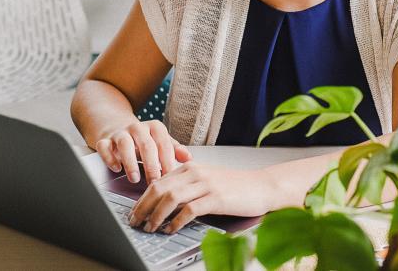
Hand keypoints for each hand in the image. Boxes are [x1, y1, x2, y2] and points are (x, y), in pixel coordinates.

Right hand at [95, 120, 191, 183]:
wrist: (119, 129)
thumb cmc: (145, 140)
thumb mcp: (161, 142)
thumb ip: (175, 150)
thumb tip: (189, 158)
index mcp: (155, 127)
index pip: (164, 143)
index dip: (167, 160)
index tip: (170, 176)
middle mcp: (138, 127)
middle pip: (146, 144)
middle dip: (151, 164)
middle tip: (154, 181)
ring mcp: (120, 133)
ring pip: (125, 144)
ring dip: (130, 162)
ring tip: (135, 178)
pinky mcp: (105, 139)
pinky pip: (104, 146)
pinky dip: (109, 157)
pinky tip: (116, 168)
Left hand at [128, 162, 275, 233]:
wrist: (262, 186)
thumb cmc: (236, 186)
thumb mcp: (207, 181)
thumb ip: (187, 186)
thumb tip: (163, 202)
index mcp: (191, 167)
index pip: (158, 181)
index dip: (142, 199)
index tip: (135, 213)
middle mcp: (196, 172)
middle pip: (159, 188)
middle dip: (143, 207)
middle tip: (136, 222)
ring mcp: (207, 184)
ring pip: (170, 197)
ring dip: (156, 215)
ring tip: (150, 227)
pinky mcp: (217, 198)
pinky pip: (190, 209)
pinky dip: (176, 221)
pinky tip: (172, 229)